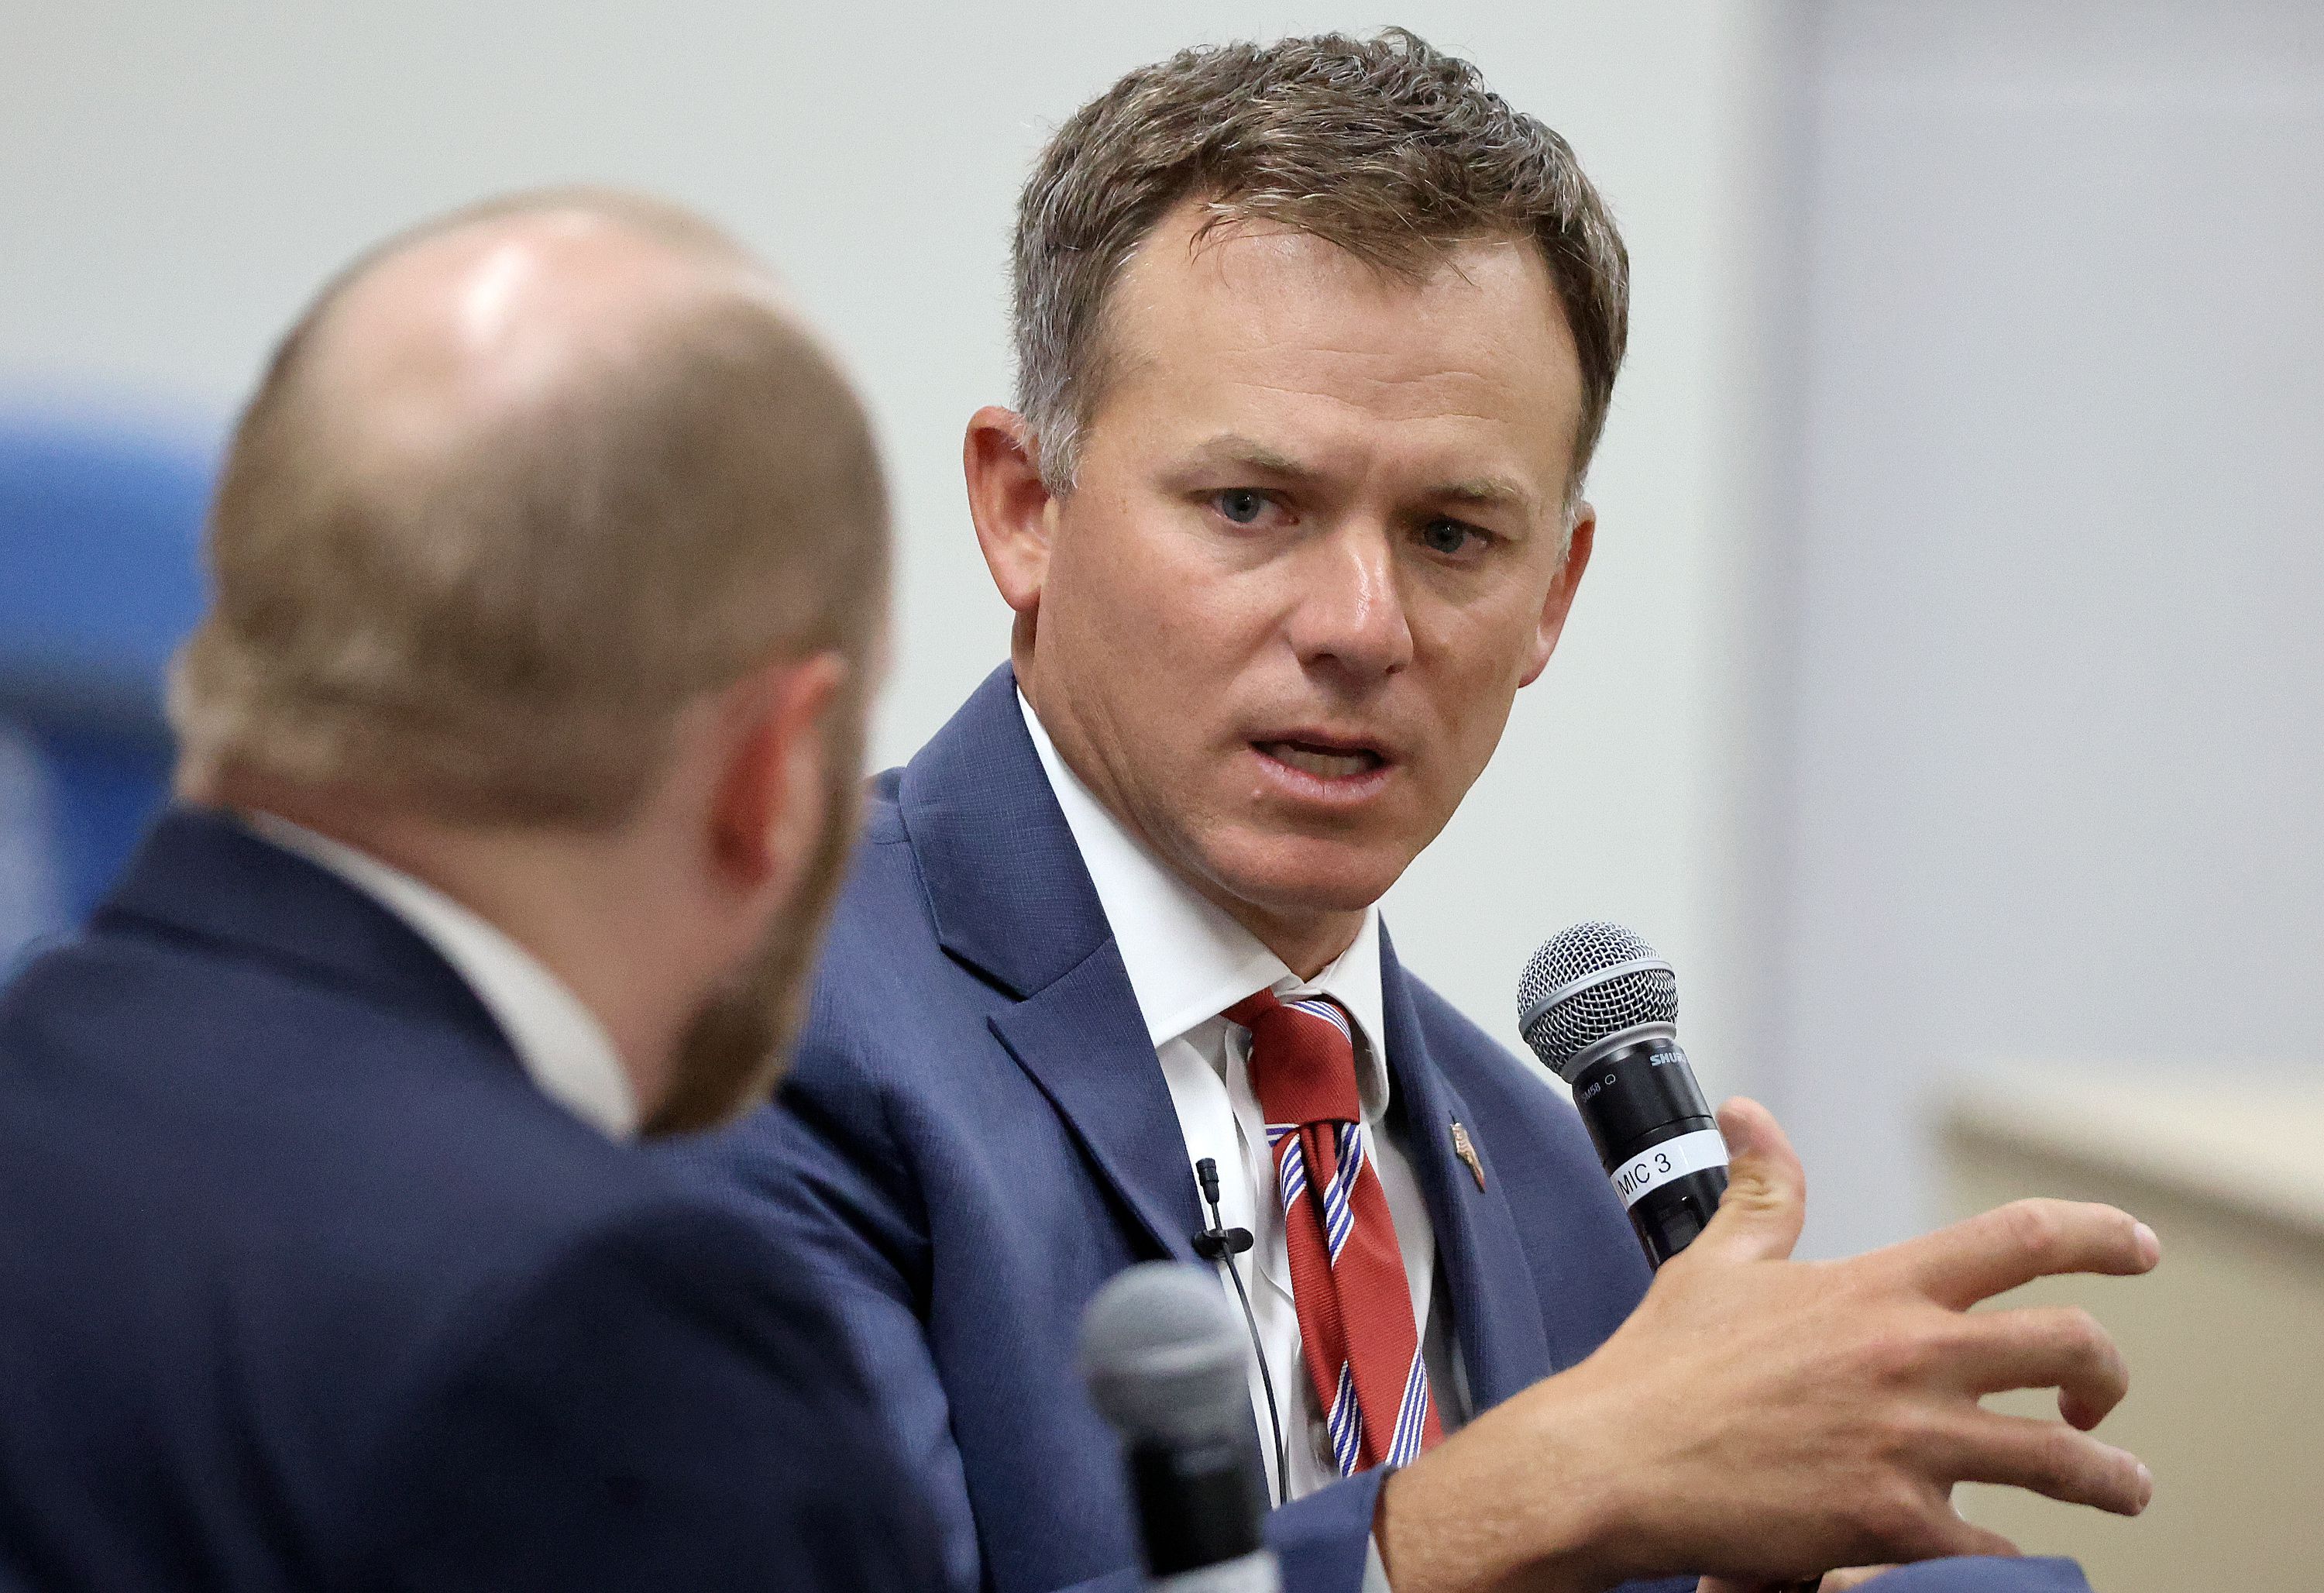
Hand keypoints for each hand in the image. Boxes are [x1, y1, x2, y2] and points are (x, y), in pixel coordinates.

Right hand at [1375, 1098, 2157, 1592]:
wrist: (1613, 1463)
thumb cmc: (1662, 1367)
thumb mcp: (1717, 1264)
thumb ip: (1762, 1192)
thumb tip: (1749, 1116)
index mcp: (1879, 1290)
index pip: (2020, 1239)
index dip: (2098, 1235)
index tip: (2136, 1247)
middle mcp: (1911, 1358)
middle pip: (2072, 1347)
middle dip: (2108, 1377)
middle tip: (2099, 1400)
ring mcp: (1911, 1445)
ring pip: (2068, 1460)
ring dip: (2111, 1479)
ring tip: (2121, 1489)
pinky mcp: (1895, 1525)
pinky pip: (1998, 1552)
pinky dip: (2011, 1561)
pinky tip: (2006, 1560)